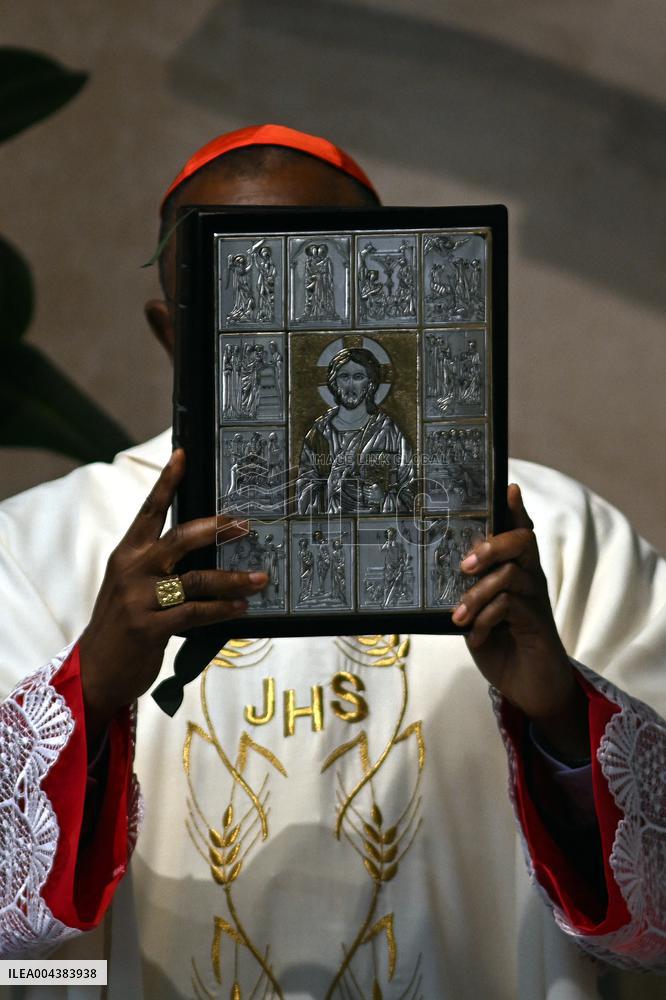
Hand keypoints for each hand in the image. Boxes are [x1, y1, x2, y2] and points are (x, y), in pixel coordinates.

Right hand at [79, 450, 266, 739]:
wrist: (96, 669)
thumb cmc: (124, 622)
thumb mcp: (132, 586)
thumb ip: (160, 565)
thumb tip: (208, 549)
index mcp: (127, 553)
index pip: (149, 509)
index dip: (167, 481)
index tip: (183, 454)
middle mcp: (132, 569)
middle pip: (180, 538)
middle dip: (217, 528)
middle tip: (245, 524)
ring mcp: (139, 598)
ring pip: (196, 580)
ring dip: (233, 578)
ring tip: (260, 577)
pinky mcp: (150, 627)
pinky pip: (195, 612)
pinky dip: (222, 609)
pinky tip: (241, 608)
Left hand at [452, 484, 588, 757]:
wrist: (531, 688)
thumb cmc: (501, 645)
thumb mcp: (477, 613)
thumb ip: (468, 589)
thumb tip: (438, 566)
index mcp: (515, 572)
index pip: (518, 531)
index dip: (514, 509)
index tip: (506, 487)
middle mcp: (530, 579)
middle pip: (522, 541)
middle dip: (493, 544)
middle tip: (465, 564)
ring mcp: (535, 601)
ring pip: (511, 574)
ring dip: (478, 594)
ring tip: (458, 616)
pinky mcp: (537, 625)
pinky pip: (510, 607)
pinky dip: (487, 620)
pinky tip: (475, 637)